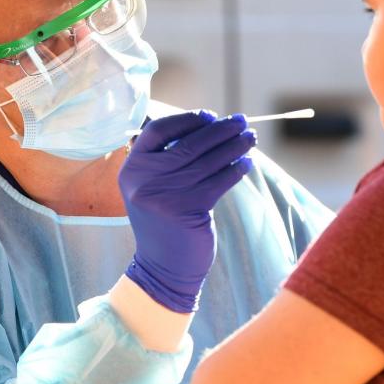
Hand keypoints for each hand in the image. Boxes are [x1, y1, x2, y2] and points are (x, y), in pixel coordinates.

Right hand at [120, 111, 255, 312]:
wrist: (162, 267)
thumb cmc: (164, 219)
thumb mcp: (153, 186)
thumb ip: (169, 158)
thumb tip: (211, 125)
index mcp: (132, 168)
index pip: (157, 130)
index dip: (186, 120)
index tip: (211, 116)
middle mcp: (144, 180)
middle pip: (188, 144)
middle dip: (219, 130)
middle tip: (242, 121)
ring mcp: (164, 196)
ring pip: (206, 162)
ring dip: (233, 147)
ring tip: (251, 137)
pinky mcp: (186, 211)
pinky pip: (217, 183)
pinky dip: (235, 170)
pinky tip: (246, 163)